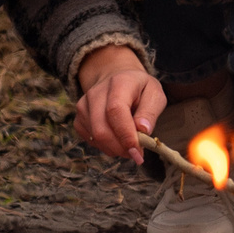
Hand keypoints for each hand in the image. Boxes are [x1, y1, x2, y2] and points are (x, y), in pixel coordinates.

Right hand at [74, 44, 163, 163]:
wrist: (116, 79)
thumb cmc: (139, 89)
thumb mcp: (154, 94)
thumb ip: (150, 112)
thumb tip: (143, 130)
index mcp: (119, 82)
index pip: (115, 110)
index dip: (126, 134)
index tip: (138, 151)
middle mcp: (96, 93)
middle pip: (101, 129)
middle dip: (120, 148)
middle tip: (137, 153)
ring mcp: (84, 106)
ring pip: (95, 138)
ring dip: (115, 148)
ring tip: (129, 143)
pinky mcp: (78, 118)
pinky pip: (91, 141)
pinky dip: (106, 146)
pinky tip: (116, 138)